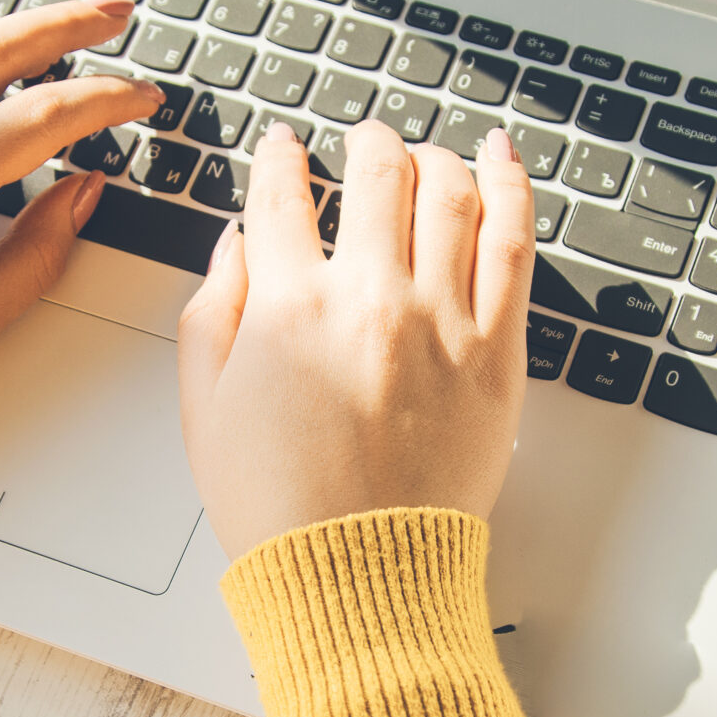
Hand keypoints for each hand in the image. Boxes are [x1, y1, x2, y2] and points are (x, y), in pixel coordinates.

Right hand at [178, 120, 534, 560]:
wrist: (358, 576)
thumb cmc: (279, 507)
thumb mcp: (204, 409)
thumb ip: (213, 311)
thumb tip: (235, 243)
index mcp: (288, 307)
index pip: (280, 196)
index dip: (279, 159)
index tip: (283, 148)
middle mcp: (370, 298)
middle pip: (377, 173)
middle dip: (366, 142)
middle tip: (364, 141)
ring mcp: (442, 319)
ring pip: (450, 192)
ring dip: (434, 158)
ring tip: (426, 157)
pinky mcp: (497, 350)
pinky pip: (512, 243)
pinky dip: (510, 186)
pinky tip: (502, 158)